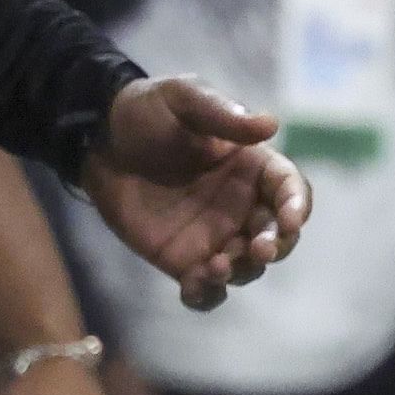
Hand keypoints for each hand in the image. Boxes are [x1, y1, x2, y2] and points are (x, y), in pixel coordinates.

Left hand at [78, 78, 309, 306]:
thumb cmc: (146, 112)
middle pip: (278, 236)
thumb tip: (271, 124)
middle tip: (257, 250)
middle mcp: (242, 205)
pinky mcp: (185, 260)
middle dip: (274, 246)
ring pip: (246, 267)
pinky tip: (193, 287)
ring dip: (240, 271)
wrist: (97, 142)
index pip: (289, 190)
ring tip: (212, 266)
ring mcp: (215, 236)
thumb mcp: (183, 99)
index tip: (289, 219)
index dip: (297, 206)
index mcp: (252, 167)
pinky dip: (207, 295)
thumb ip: (223, 114)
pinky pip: (207, 289)